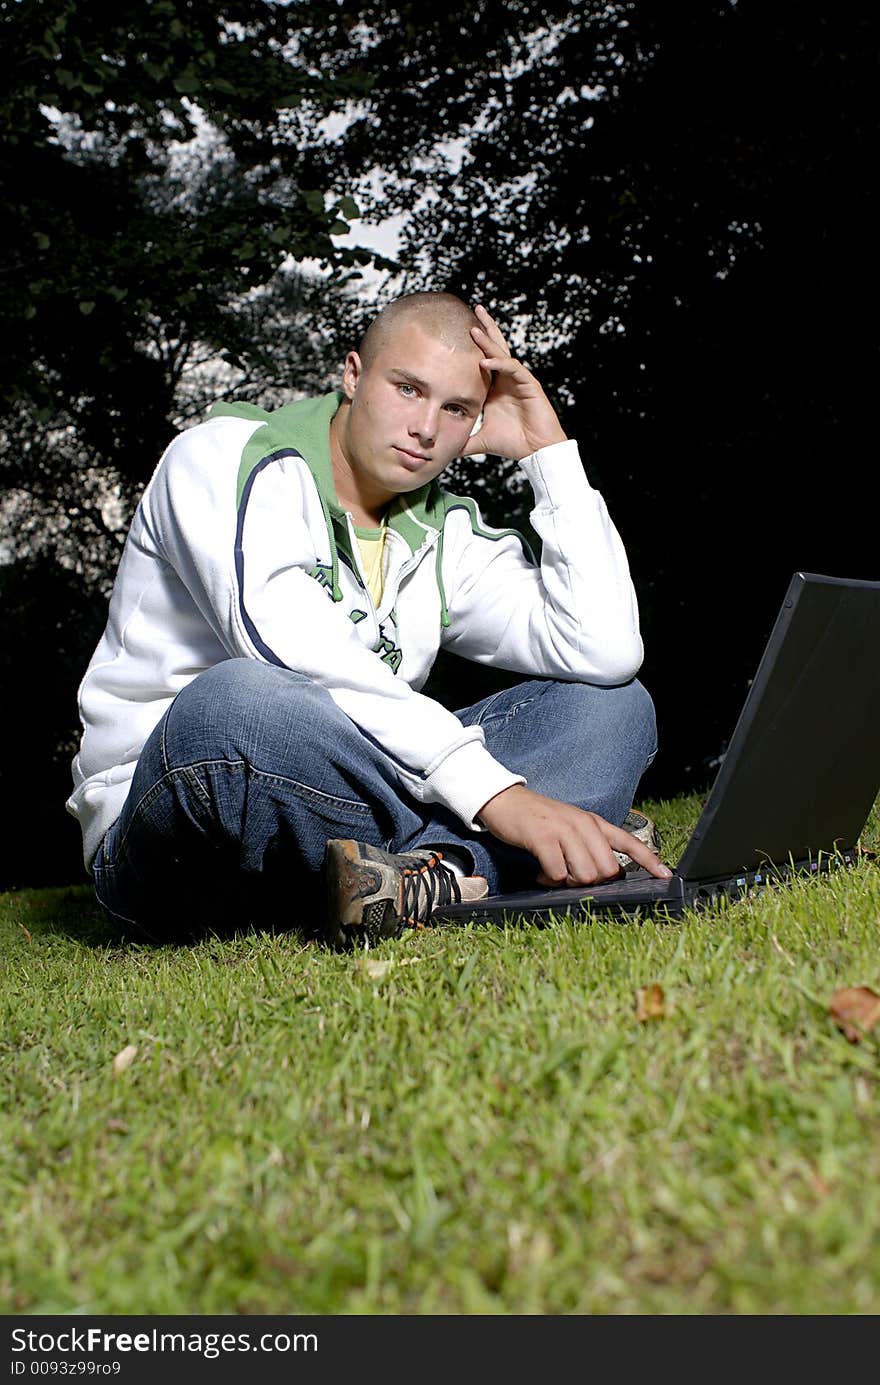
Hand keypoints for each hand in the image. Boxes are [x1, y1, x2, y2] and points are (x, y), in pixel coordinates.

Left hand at [462, 305, 567, 460]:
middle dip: (485, 328)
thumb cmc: (512, 443)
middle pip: (495, 347)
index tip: (457, 331)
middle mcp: (507, 379)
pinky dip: (499, 363)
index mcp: (495, 387)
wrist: (535, 451)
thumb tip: (444, 451)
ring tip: (474, 327)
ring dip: (489, 340)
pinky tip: (484, 360)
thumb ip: (463, 442)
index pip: (482, 359)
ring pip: (502, 353)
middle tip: (474, 309)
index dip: (473, 345)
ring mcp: (518, 379)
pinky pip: (512, 368)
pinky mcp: (529, 384)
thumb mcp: (480, 440)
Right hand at [476, 784, 673, 886]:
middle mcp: (584, 825)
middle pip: (607, 870)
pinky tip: (540, 874)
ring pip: (585, 874)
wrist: (506, 802)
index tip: (666, 876)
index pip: (630, 842)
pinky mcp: (544, 837)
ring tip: (553, 874)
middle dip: (591, 882)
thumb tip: (606, 876)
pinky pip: (558, 873)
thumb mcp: (571, 828)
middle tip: (570, 875)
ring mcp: (564, 830)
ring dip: (568, 882)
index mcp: (594, 823)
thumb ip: (591, 847)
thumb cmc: (540, 821)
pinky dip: (549, 880)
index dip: (650, 861)